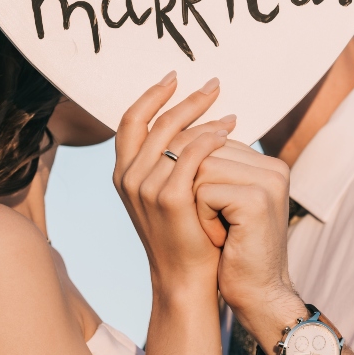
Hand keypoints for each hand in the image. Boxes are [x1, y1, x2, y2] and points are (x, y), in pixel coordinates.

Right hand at [113, 72, 237, 297]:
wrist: (187, 278)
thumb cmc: (184, 234)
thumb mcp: (167, 193)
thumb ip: (167, 163)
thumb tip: (192, 125)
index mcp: (123, 173)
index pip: (131, 120)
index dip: (152, 95)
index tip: (175, 76)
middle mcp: (128, 178)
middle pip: (156, 121)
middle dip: (186, 99)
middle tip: (214, 84)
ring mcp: (145, 189)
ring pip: (175, 136)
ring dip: (204, 119)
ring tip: (230, 115)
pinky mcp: (169, 200)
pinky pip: (191, 156)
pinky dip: (209, 139)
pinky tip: (227, 134)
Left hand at [193, 141, 308, 348]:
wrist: (258, 294)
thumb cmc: (234, 251)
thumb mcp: (225, 202)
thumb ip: (216, 168)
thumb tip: (179, 136)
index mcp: (268, 164)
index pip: (211, 143)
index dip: (198, 180)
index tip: (220, 215)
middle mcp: (273, 167)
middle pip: (203, 152)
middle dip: (195, 190)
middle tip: (219, 225)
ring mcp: (268, 181)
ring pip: (199, 168)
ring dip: (196, 204)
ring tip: (220, 230)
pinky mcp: (256, 200)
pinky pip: (203, 192)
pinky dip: (202, 219)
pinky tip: (222, 239)